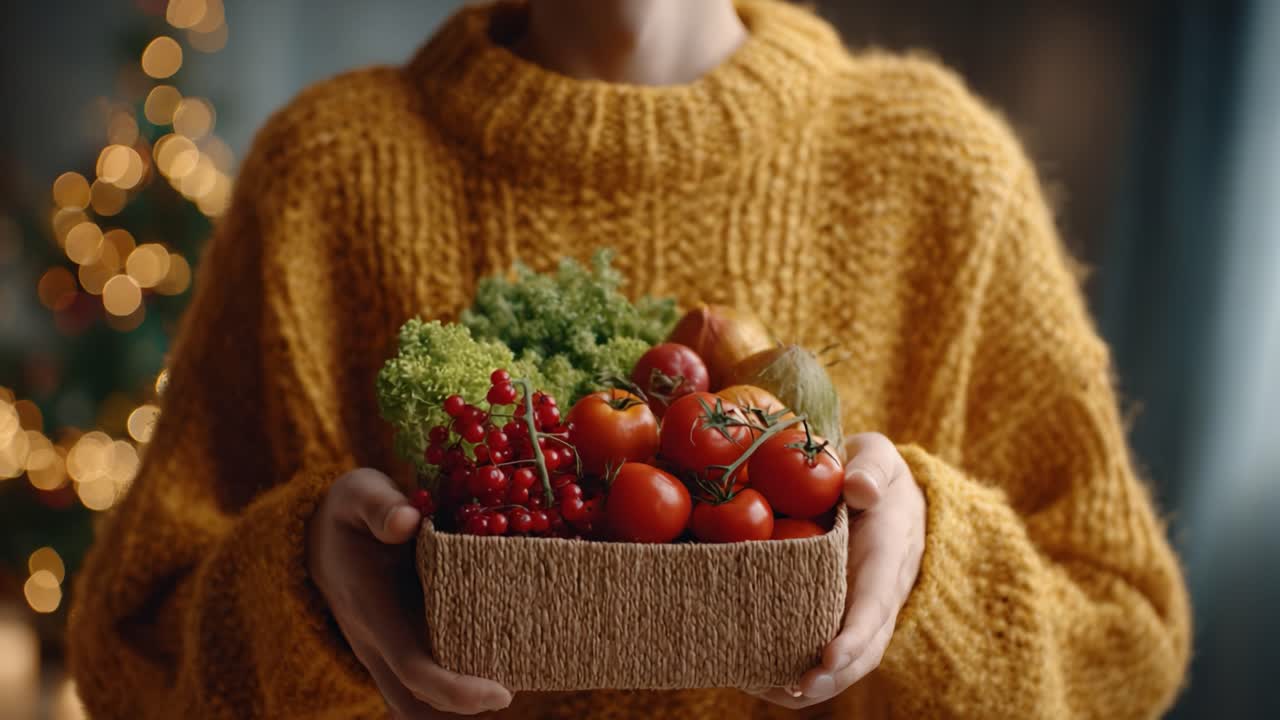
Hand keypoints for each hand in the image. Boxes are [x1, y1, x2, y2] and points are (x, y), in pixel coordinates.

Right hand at [308, 468, 512, 716]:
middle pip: (416, 705)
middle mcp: (377, 643)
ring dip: (456, 708)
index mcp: (374, 611)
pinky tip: (495, 668)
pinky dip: (453, 689)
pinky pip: (423, 682)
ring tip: (508, 684)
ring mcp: (385, 650)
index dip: (456, 690)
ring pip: (416, 704)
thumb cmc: (349, 511)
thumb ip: (380, 505)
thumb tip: (408, 519)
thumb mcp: (359, 492)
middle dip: (462, 710)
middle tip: (512, 690)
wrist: (317, 535)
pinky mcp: (398, 645)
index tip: (501, 693)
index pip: (415, 670)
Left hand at [752, 432, 925, 708]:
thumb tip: (859, 488)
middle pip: (863, 646)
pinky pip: (823, 649)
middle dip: (832, 675)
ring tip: (765, 691)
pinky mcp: (836, 614)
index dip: (854, 636)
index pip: (876, 603)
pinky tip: (757, 680)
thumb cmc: (872, 472)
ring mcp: (858, 608)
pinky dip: (795, 671)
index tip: (828, 658)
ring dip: (811, 684)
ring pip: (845, 660)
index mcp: (887, 554)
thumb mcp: (879, 457)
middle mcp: (878, 592)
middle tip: (792, 690)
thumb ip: (873, 467)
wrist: (881, 490)